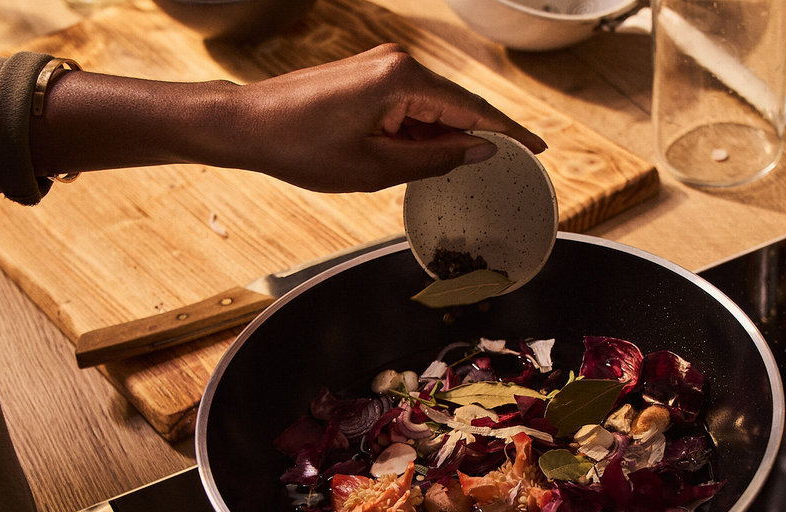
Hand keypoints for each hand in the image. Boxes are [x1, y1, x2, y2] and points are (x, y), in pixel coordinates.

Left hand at [32, 44, 545, 193]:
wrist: (249, 125)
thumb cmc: (303, 146)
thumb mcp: (376, 168)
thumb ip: (434, 160)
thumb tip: (476, 151)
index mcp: (404, 79)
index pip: (473, 110)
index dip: (508, 132)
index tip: (537, 148)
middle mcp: (398, 63)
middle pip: (456, 105)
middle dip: (476, 139)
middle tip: (501, 169)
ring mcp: (382, 67)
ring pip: (432, 108)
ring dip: (442, 140)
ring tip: (446, 174)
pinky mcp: (369, 77)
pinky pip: (410, 106)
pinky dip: (420, 132)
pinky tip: (419, 158)